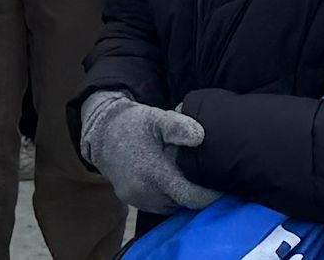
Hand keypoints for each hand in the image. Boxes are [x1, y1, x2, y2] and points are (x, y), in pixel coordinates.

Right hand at [76, 92, 218, 215]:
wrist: (101, 133)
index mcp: (154, 173)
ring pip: (171, 205)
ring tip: (184, 175)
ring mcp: (137, 198)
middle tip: (206, 178)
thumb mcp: (157, 118)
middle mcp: (145, 192)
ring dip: (180, 195)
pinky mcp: (131, 200)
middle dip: (196, 193)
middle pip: (183, 203)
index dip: (210, 195)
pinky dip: (166, 195)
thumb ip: (178, 126)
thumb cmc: (134, 124)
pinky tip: (168, 179)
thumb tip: (200, 137)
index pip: (192, 198)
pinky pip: (158, 204)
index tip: (223, 186)